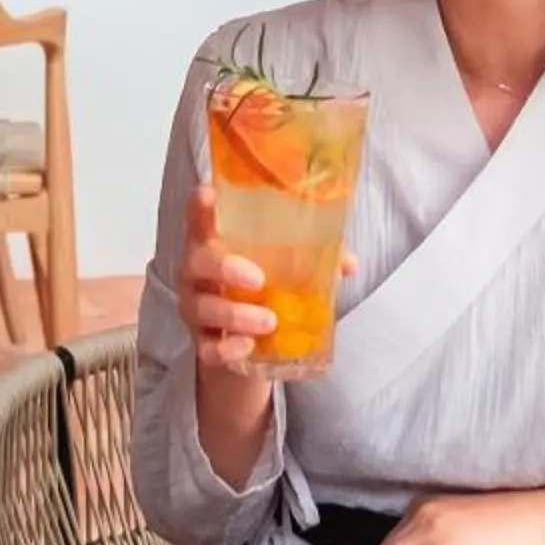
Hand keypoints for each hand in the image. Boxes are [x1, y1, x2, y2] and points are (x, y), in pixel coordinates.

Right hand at [179, 186, 354, 373]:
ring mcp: (196, 306)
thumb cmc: (261, 285)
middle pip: (196, 260)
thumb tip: (347, 263)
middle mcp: (198, 271)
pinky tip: (247, 347)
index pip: (199, 217)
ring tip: (270, 321)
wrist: (246, 339)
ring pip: (203, 307)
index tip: (208, 195)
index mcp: (214, 242)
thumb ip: (312, 257)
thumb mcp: (281, 266)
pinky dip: (227, 348)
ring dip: (236, 314)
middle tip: (258, 279)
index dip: (200, 205)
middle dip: (224, 267)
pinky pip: (207, 347)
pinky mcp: (202, 341)